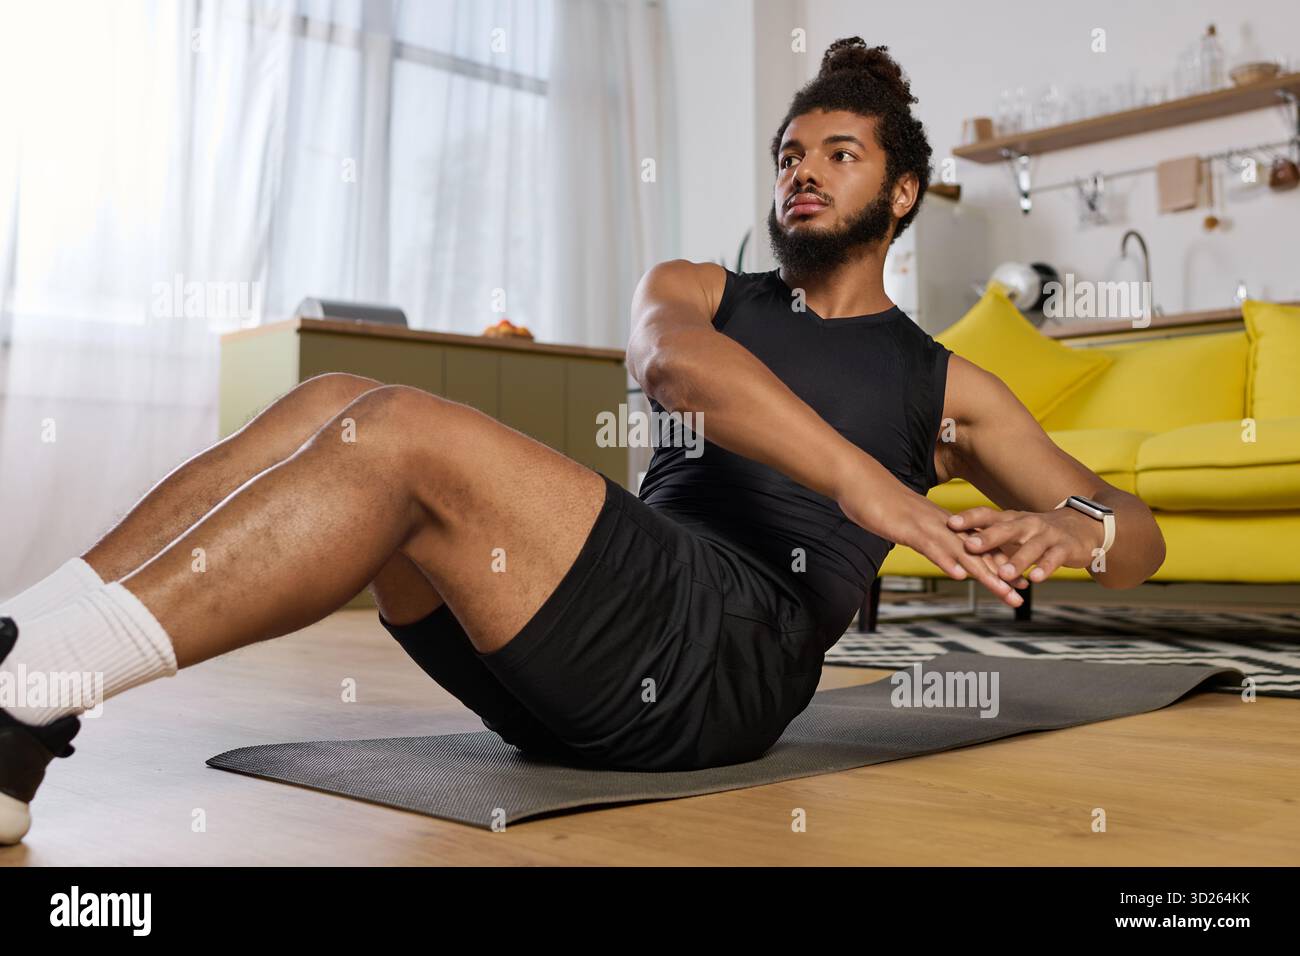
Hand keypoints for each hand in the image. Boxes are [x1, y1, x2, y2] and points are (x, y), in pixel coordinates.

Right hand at [836, 482, 1028, 606]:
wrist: (859, 480)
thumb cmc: (880, 502)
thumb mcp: (908, 524)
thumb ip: (924, 536)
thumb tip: (935, 548)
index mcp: (943, 525)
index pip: (978, 548)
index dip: (999, 565)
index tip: (1019, 583)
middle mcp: (942, 526)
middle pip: (978, 554)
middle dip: (1002, 576)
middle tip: (1023, 596)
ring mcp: (926, 527)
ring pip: (962, 553)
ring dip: (985, 574)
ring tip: (1005, 592)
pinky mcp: (908, 529)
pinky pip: (930, 547)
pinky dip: (945, 561)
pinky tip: (960, 575)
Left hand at [947, 505, 1103, 583]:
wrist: (1082, 527)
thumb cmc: (1037, 531)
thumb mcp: (1014, 529)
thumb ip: (989, 535)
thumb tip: (955, 540)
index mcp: (1011, 519)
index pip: (987, 515)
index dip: (969, 518)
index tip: (950, 523)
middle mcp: (1028, 524)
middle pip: (1006, 529)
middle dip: (988, 538)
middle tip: (970, 546)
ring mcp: (1047, 535)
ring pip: (1031, 547)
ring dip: (1016, 561)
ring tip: (1002, 574)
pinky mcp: (1065, 548)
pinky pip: (1054, 558)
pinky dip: (1045, 568)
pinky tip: (1035, 578)